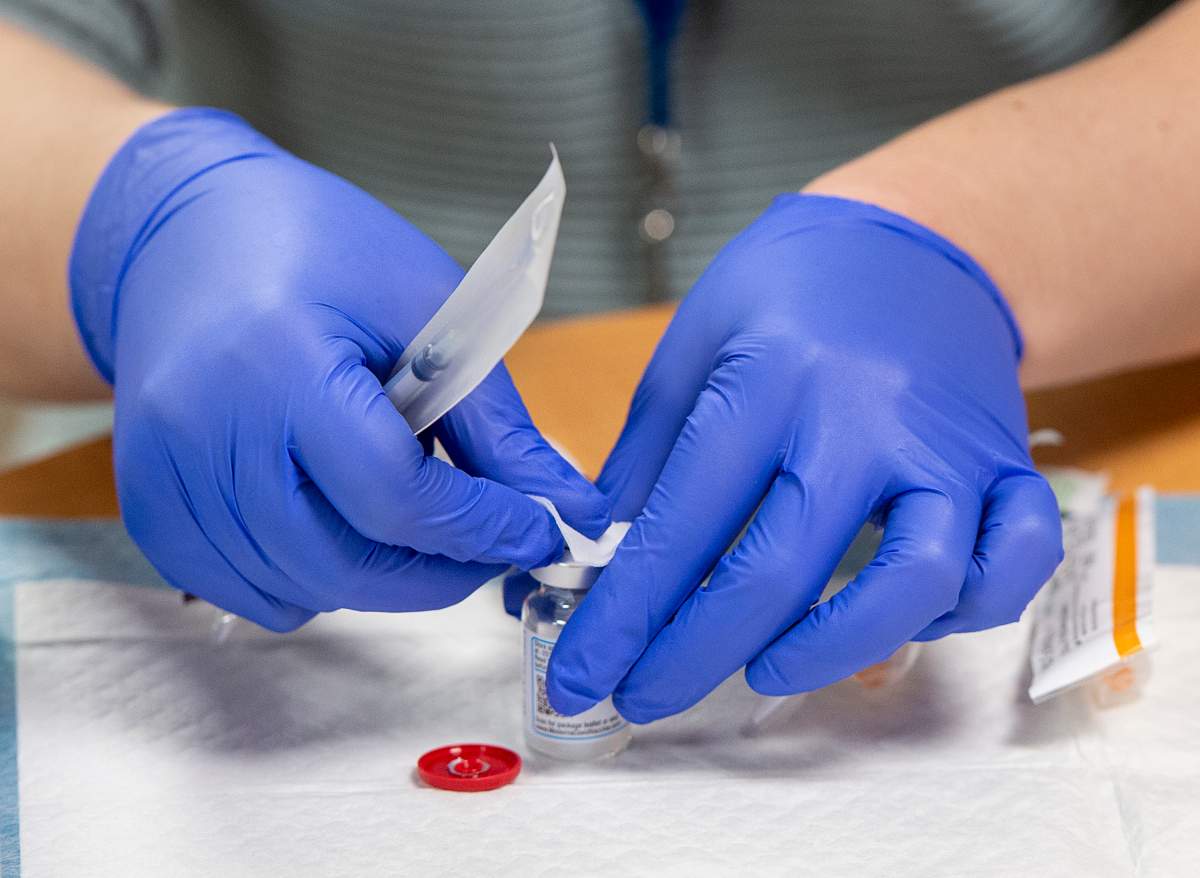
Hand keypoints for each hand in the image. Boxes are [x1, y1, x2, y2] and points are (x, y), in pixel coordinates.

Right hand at [70, 108, 608, 629]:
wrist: (187, 234)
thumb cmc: (319, 251)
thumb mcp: (426, 306)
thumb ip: (495, 421)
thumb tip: (568, 510)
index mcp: (277, 362)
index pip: (395, 494)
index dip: (481, 528)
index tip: (540, 532)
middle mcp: (201, 431)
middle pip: (344, 564)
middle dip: (441, 573)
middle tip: (492, 545)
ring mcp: (161, 477)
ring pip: (302, 591)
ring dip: (382, 578)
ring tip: (414, 514)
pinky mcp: (146, 506)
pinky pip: (249, 593)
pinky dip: (314, 582)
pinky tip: (340, 522)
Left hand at [547, 194, 1062, 721]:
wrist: (916, 236)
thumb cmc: (788, 288)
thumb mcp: (692, 347)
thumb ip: (647, 459)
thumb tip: (599, 563)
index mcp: (767, 379)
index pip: (683, 524)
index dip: (625, 615)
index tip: (580, 674)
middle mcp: (863, 418)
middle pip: (781, 570)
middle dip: (694, 656)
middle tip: (643, 698)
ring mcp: (947, 446)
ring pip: (917, 580)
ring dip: (833, 651)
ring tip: (765, 670)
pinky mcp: (1008, 462)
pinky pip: (1016, 557)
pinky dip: (970, 608)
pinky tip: (906, 620)